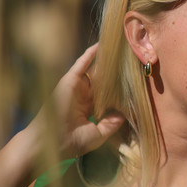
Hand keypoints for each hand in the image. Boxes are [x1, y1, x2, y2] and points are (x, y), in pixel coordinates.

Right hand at [27, 43, 125, 157]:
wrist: (54, 141)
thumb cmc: (73, 141)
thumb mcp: (99, 133)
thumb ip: (112, 123)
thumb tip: (125, 114)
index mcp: (88, 108)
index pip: (106, 94)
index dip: (118, 88)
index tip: (132, 81)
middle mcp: (83, 96)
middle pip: (102, 80)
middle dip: (114, 72)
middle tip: (129, 61)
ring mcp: (76, 87)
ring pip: (93, 70)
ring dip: (105, 61)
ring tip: (118, 50)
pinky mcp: (70, 80)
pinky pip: (81, 64)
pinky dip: (90, 55)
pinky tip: (101, 45)